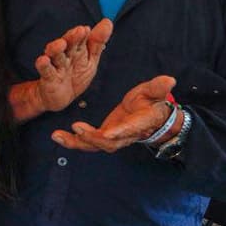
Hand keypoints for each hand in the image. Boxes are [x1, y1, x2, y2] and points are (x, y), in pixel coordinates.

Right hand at [34, 18, 112, 111]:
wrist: (59, 98)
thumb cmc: (74, 76)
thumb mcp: (90, 60)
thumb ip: (97, 42)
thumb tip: (107, 21)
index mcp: (76, 50)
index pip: (80, 39)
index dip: (82, 34)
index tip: (86, 29)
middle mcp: (65, 55)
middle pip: (68, 44)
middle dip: (72, 38)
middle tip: (79, 31)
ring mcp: (56, 66)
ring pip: (55, 55)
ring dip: (56, 49)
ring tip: (61, 44)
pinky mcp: (48, 78)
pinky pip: (46, 71)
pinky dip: (43, 65)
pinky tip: (43, 60)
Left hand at [52, 75, 175, 152]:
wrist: (150, 118)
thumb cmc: (150, 103)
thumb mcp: (154, 92)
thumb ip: (158, 87)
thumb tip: (169, 80)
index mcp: (138, 124)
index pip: (129, 130)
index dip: (119, 132)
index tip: (107, 133)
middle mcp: (123, 135)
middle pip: (107, 143)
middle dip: (91, 138)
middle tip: (76, 128)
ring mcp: (111, 138)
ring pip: (92, 145)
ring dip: (75, 142)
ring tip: (57, 135)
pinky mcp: (100, 137)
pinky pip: (85, 143)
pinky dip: (71, 141)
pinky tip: (57, 136)